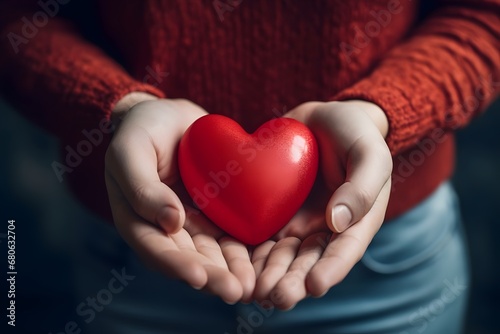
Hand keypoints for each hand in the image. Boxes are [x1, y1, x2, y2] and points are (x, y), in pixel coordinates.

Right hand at [105, 96, 254, 302]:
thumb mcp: (131, 150)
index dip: (176, 265)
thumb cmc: (141, 129)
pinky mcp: (217, 213)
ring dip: (232, 271)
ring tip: (253, 285)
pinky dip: (246, 250)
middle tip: (235, 291)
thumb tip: (170, 223)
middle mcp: (166, 229)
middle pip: (189, 259)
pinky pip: (232, 233)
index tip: (200, 277)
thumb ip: (141, 186)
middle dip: (212, 277)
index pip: (155, 249)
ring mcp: (194, 223)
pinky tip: (265, 261)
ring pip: (214, 253)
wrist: (169, 117)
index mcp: (137, 220)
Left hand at [252, 100, 392, 308]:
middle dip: (293, 282)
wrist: (323, 120)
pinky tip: (234, 265)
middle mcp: (323, 229)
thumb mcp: (369, 152)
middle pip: (308, 262)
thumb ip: (362, 186)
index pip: (344, 251)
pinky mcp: (271, 210)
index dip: (330, 271)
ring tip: (253, 292)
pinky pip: (258, 234)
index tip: (315, 286)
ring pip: (281, 255)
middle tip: (276, 298)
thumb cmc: (354, 133)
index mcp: (354, 221)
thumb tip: (338, 221)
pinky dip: (249, 252)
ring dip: (268, 275)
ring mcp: (296, 221)